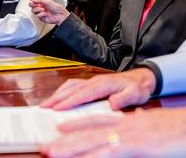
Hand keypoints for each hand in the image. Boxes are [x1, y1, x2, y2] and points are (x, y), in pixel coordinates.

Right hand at [25, 0, 69, 24]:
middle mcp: (40, 7)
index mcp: (42, 2)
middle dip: (32, 4)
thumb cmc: (56, 7)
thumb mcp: (47, 1)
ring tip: (44, 10)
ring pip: (33, 10)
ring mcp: (40, 12)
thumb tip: (33, 0)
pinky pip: (37, 15)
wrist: (59, 15)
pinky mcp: (41, 17)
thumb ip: (39, 0)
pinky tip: (45, 14)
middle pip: (31, 5)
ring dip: (38, 9)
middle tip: (35, 4)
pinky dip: (41, 14)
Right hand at [41, 68, 155, 110]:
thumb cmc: (137, 88)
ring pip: (70, 86)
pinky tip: (58, 98)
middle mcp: (95, 81)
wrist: (141, 79)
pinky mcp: (91, 84)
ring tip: (46, 104)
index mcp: (104, 84)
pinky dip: (63, 91)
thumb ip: (124, 98)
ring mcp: (92, 81)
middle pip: (72, 89)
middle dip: (57, 98)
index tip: (58, 108)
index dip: (70, 101)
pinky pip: (73, 85)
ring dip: (57, 94)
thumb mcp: (135, 94)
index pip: (83, 93)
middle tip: (44, 107)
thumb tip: (112, 103)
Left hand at [42, 107, 185, 157]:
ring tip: (51, 154)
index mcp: (131, 120)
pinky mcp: (137, 145)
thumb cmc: (183, 130)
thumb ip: (141, 132)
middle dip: (65, 140)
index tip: (61, 126)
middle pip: (89, 131)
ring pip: (93, 142)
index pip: (98, 119)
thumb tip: (135, 139)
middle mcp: (126, 124)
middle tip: (45, 146)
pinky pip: (109, 154)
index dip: (78, 123)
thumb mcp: (157, 130)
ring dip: (70, 149)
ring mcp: (130, 134)